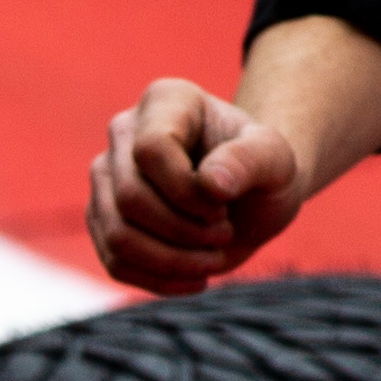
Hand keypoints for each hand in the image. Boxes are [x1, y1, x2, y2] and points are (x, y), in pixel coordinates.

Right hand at [89, 78, 302, 293]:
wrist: (252, 198)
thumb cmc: (264, 171)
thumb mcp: (277, 160)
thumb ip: (252, 159)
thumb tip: (212, 183)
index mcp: (165, 100)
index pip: (151, 151)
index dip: (187, 192)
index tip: (224, 205)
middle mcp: (124, 131)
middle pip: (130, 198)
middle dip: (185, 231)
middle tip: (225, 234)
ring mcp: (107, 176)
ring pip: (117, 235)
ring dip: (173, 261)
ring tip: (213, 259)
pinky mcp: (103, 218)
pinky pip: (115, 262)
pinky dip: (160, 280)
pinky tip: (196, 278)